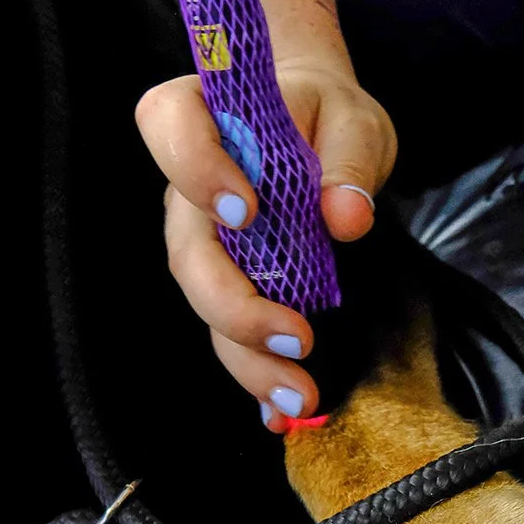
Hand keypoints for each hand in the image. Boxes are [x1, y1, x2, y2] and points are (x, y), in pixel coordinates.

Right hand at [137, 59, 396, 428]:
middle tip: (295, 336)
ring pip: (205, 304)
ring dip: (247, 357)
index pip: (168, 125)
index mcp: (204, 116)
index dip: (194, 169)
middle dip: (233, 305)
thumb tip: (346, 217)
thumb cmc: (327, 115)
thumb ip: (350, 159)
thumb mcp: (355, 120)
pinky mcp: (226, 280)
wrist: (323, 132)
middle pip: (185, 250)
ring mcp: (202, 240)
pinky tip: (283, 408)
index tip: (245, 211)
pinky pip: (228, 331)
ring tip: (299, 394)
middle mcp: (188, 187)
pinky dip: (255, 372)